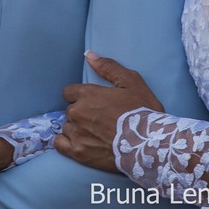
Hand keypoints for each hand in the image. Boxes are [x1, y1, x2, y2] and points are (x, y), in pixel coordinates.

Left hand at [54, 51, 163, 171]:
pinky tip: (79, 142)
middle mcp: (77, 112)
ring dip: (76, 128)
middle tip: (98, 119)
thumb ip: (107, 67)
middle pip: (70, 110)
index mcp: (87, 94)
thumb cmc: (141, 110)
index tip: (92, 102)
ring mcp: (76, 133)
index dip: (80, 96)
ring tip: (94, 133)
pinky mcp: (78, 153)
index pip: (69, 92)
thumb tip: (88, 55)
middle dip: (81, 113)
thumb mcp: (131, 81)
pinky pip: (60, 144)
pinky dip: (65, 142)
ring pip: (67, 127)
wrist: (148, 144)